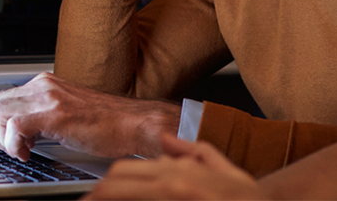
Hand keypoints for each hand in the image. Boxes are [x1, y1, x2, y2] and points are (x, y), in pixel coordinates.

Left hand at [0, 72, 179, 160]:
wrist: (136, 123)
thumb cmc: (110, 124)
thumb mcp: (68, 117)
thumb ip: (42, 121)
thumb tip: (21, 136)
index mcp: (46, 85)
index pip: (2, 100)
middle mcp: (44, 86)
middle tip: (4, 152)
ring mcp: (49, 98)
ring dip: (2, 139)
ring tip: (21, 151)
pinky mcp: (56, 114)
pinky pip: (14, 126)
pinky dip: (14, 144)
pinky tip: (29, 153)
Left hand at [82, 135, 268, 200]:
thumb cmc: (248, 200)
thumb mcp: (225, 170)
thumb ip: (194, 152)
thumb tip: (168, 141)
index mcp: (178, 172)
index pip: (122, 172)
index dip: (101, 186)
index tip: (92, 195)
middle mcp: (172, 183)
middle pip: (115, 184)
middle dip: (98, 194)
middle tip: (87, 200)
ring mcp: (174, 196)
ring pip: (125, 194)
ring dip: (109, 198)